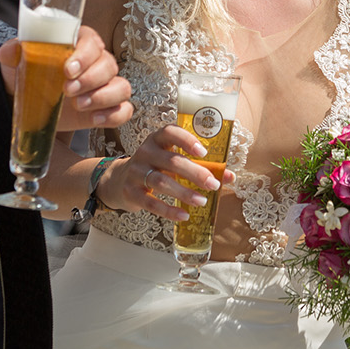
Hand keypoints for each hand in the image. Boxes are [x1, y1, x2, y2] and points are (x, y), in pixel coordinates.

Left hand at [0, 25, 132, 130]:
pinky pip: (124, 110)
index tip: (67, 69)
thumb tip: (10, 51)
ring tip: (79, 105)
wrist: (27, 102)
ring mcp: (104, 87)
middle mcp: (96, 63)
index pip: (92, 42)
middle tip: (68, 91)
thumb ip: (13, 52)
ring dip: (103, 97)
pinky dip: (114, 115)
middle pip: (109, 65)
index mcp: (78, 44)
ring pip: (122, 87)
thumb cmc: (26, 75)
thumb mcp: (14, 61)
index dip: (84, 55)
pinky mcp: (106, 108)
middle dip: (91, 79)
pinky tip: (95, 119)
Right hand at [96, 125, 233, 221]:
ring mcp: (135, 172)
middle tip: (213, 184)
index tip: (204, 152)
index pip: (170, 133)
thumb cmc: (156, 168)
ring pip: (161, 182)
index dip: (186, 140)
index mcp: (157, 140)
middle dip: (194, 173)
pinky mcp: (130, 192)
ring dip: (184, 193)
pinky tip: (184, 215)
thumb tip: (230, 176)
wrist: (119, 181)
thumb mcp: (172, 161)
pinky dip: (169, 210)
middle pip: (170, 161)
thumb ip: (201, 166)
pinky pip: (151, 202)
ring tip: (202, 201)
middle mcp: (145, 152)